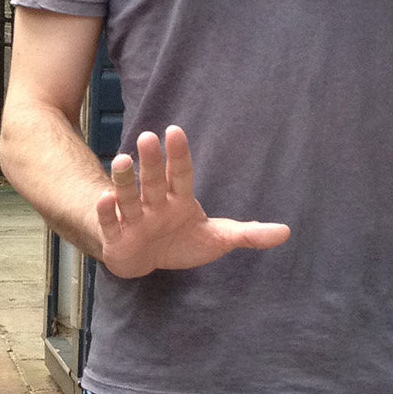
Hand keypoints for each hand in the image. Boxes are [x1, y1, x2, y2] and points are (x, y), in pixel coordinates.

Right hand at [96, 126, 288, 276]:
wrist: (148, 261)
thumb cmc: (182, 242)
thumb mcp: (218, 239)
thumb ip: (249, 234)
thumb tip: (286, 233)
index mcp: (179, 199)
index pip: (180, 173)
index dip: (178, 154)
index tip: (174, 131)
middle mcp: (155, 203)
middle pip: (154, 180)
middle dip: (152, 161)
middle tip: (148, 137)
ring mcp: (135, 219)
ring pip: (129, 196)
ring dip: (125, 179)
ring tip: (122, 159)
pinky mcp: (118, 237)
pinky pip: (112, 222)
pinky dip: (107, 211)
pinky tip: (106, 198)